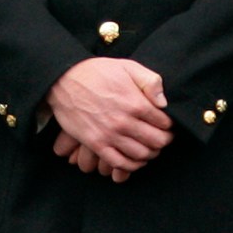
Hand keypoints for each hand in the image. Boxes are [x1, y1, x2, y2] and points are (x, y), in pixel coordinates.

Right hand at [47, 57, 172, 174]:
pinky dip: (132, 165)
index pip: (164, 124)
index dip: (168, 125)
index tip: (165, 124)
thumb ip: (150, 81)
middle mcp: (124, 121)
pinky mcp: (96, 143)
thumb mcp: (126, 66)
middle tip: (161, 137)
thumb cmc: (96, 71)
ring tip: (149, 147)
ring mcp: (110, 134)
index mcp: (135, 102)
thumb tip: (164, 102)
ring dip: (150, 154)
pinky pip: (120, 163)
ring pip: (141, 155)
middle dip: (163, 141)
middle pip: (156, 142)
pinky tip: (135, 159)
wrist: (64, 79)